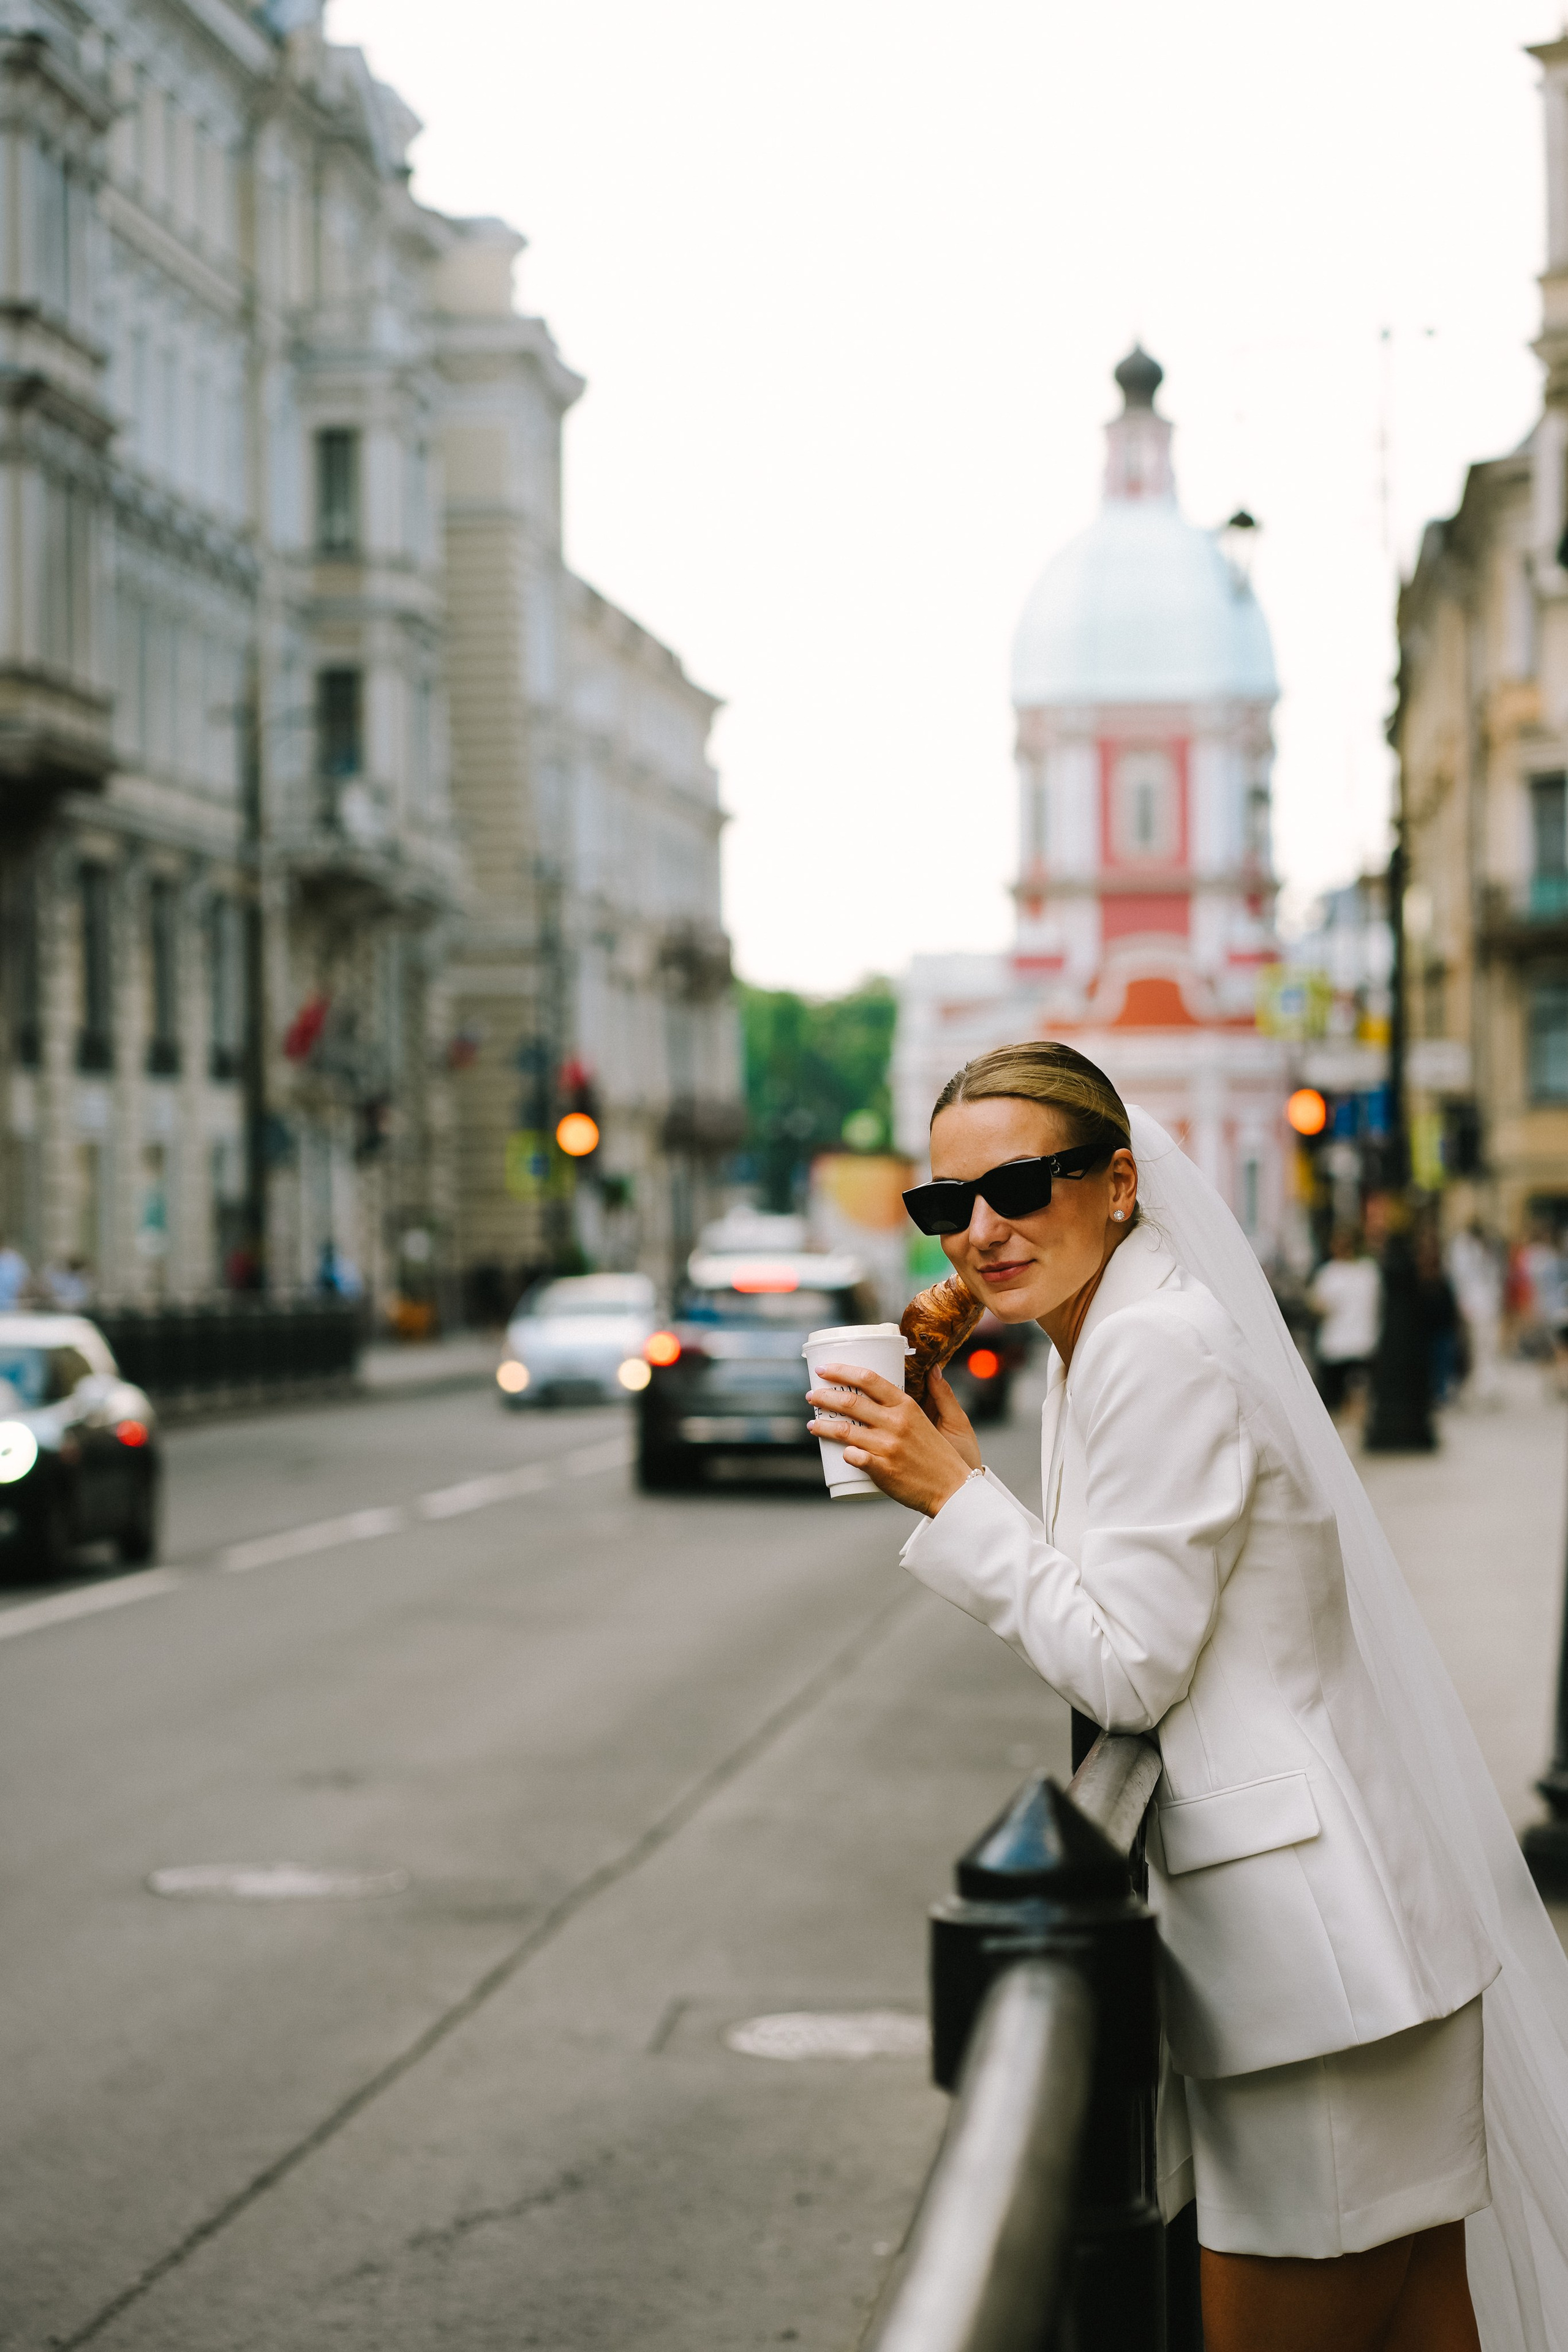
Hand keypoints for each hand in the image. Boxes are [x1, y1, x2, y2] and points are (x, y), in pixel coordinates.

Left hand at [807, 1362, 974, 1516]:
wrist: (954, 1491)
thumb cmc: (944, 1456)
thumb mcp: (949, 1419)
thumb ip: (941, 1394)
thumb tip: (934, 1368)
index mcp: (907, 1407)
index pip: (868, 1379)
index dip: (841, 1371)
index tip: (824, 1369)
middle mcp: (896, 1423)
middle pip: (850, 1402)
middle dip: (824, 1396)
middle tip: (811, 1396)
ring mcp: (887, 1447)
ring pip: (844, 1431)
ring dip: (822, 1425)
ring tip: (812, 1424)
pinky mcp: (883, 1470)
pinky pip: (853, 1457)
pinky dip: (843, 1454)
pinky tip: (836, 1452)